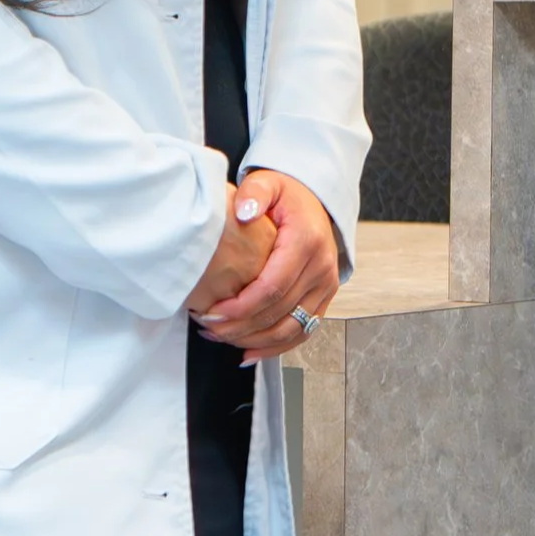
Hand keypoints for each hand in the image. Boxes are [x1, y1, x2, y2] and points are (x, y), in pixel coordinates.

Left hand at [192, 169, 339, 354]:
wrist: (316, 201)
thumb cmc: (287, 195)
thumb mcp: (268, 183)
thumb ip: (255, 192)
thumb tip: (244, 211)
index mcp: (307, 242)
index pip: (272, 286)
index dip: (241, 307)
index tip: (212, 313)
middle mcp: (322, 268)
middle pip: (279, 312)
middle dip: (240, 327)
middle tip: (208, 328)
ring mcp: (326, 285)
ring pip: (292, 329)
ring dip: (255, 341)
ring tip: (221, 339)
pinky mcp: (324, 298)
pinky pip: (303, 331)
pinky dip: (276, 348)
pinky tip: (248, 353)